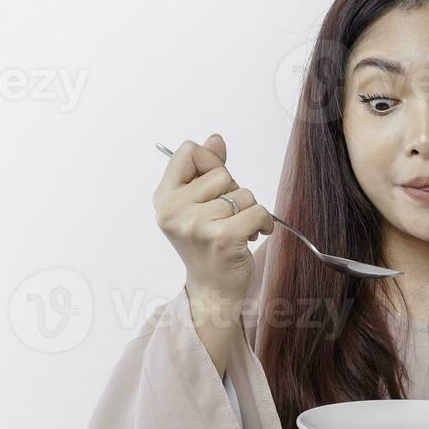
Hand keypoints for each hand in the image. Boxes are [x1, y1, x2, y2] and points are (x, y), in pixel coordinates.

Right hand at [154, 133, 274, 313]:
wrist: (212, 290)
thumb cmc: (206, 245)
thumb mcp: (197, 204)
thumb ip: (205, 170)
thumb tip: (215, 139)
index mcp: (164, 198)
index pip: (188, 151)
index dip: (210, 163)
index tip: (212, 187)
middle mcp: (175, 210)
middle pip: (221, 173)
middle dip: (232, 193)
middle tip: (224, 218)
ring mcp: (197, 225)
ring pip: (243, 194)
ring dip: (248, 211)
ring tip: (236, 230)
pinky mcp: (223, 238)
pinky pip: (257, 211)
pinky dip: (263, 223)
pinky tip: (253, 235)